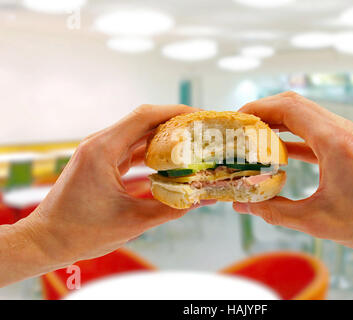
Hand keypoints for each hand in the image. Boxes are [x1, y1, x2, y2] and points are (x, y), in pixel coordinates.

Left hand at [1, 104, 214, 285]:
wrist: (46, 241)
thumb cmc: (82, 232)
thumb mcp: (134, 222)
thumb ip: (172, 208)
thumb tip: (204, 199)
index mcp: (103, 150)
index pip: (145, 117)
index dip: (176, 113)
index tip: (201, 117)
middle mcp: (98, 143)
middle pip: (143, 120)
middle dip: (174, 122)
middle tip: (202, 129)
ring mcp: (97, 151)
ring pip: (136, 132)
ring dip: (163, 134)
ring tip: (191, 141)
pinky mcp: (98, 161)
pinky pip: (128, 147)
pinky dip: (150, 149)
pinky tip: (168, 158)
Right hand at [234, 92, 352, 261]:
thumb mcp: (318, 220)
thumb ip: (275, 211)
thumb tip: (244, 204)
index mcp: (333, 141)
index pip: (287, 108)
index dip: (256, 110)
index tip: (235, 121)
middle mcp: (341, 130)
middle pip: (293, 104)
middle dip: (262, 112)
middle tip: (239, 129)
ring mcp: (348, 135)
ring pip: (304, 115)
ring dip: (277, 122)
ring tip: (253, 138)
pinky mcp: (350, 144)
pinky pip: (315, 130)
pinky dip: (293, 135)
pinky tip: (279, 150)